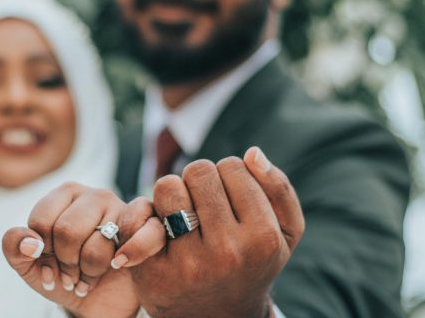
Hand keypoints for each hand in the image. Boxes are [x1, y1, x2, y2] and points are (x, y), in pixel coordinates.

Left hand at [2, 182, 165, 317]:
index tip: (49, 263)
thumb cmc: (64, 275)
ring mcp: (123, 208)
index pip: (41, 222)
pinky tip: (118, 265)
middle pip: (67, 231)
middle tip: (70, 275)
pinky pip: (137, 237)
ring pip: (98, 245)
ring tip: (90, 275)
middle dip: (66, 264)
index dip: (42, 252)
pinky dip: (125, 259)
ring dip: (90, 272)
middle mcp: (94, 195)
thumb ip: (15, 247)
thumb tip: (31, 243)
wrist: (101, 301)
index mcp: (65, 194)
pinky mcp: (148, 226)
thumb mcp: (30, 266)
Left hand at [125, 147, 304, 317]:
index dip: (228, 175)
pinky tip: (158, 228)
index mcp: (262, 238)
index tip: (229, 196)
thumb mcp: (285, 233)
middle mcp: (226, 251)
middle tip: (204, 203)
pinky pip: (139, 214)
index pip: (233, 166)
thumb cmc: (252, 263)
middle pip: (199, 171)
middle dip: (199, 181)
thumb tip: (251, 153)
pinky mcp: (153, 270)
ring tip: (182, 212)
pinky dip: (144, 213)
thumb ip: (278, 188)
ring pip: (167, 185)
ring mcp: (187, 263)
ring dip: (172, 193)